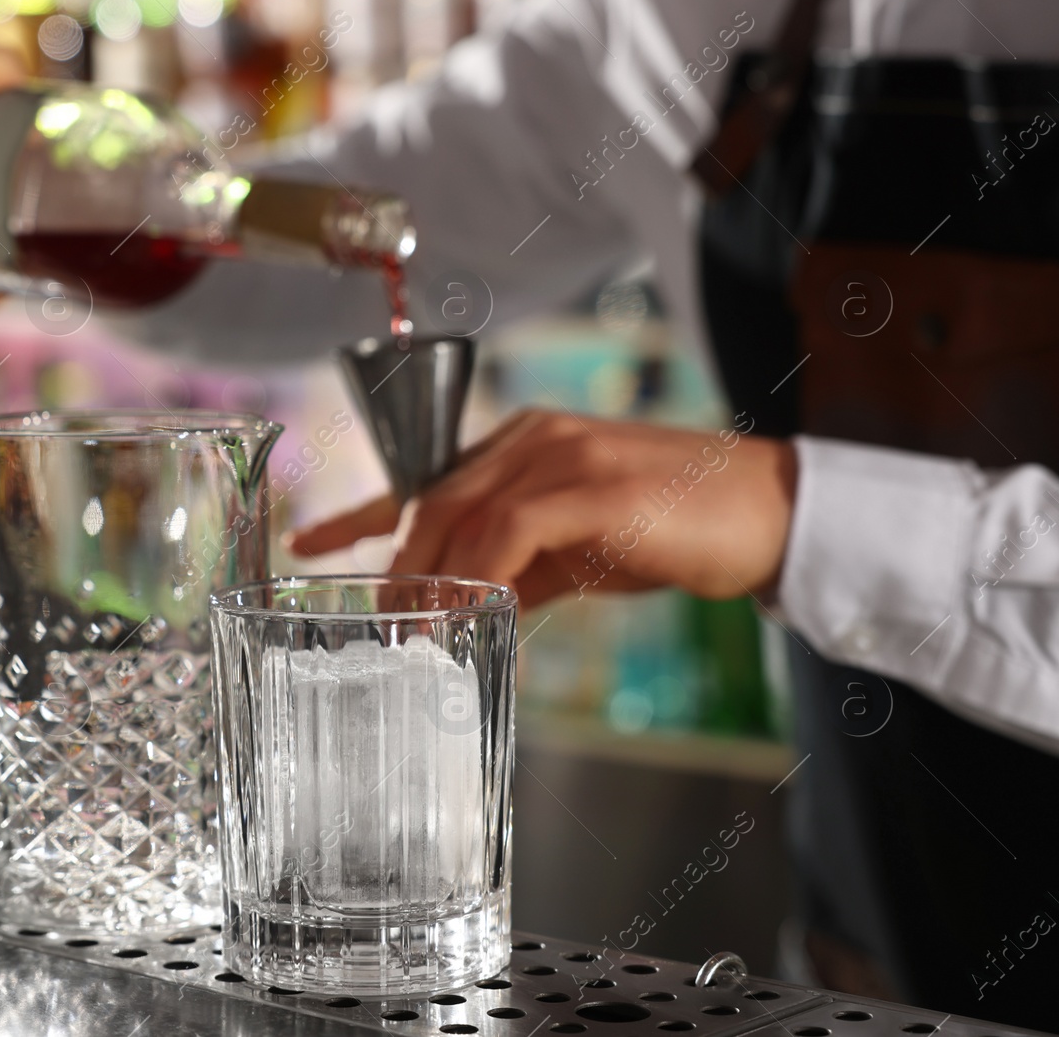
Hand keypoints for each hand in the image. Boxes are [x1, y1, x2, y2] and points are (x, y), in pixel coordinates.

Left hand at [287, 410, 797, 608]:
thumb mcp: (577, 552)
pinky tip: (469, 619)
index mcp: (520, 444)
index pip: (422, 481)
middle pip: (431, 504)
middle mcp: (529, 437)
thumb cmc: (673, 529)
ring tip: (415, 638)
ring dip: (429, 584)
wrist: (767, 514)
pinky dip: (479, 580)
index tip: (309, 545)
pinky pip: (508, 534)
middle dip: (396, 572)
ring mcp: (560, 455)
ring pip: (460, 517)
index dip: (357, 515)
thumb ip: (517, 572)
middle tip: (384, 632)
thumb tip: (464, 615)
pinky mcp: (591, 487)